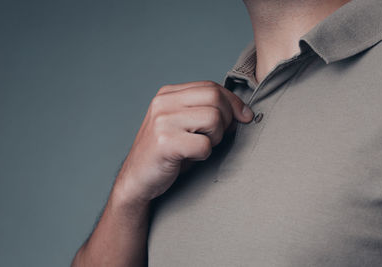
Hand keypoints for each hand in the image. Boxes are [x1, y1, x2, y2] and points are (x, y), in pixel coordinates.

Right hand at [114, 80, 253, 203]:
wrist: (137, 179)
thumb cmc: (166, 153)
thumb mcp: (183, 124)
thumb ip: (205, 111)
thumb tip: (242, 112)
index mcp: (167, 94)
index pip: (211, 87)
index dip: (233, 102)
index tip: (244, 117)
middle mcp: (163, 103)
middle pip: (215, 98)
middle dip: (226, 120)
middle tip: (215, 137)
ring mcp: (162, 122)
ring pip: (213, 119)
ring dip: (214, 138)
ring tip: (198, 148)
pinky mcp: (164, 143)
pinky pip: (204, 145)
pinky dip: (203, 155)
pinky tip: (189, 158)